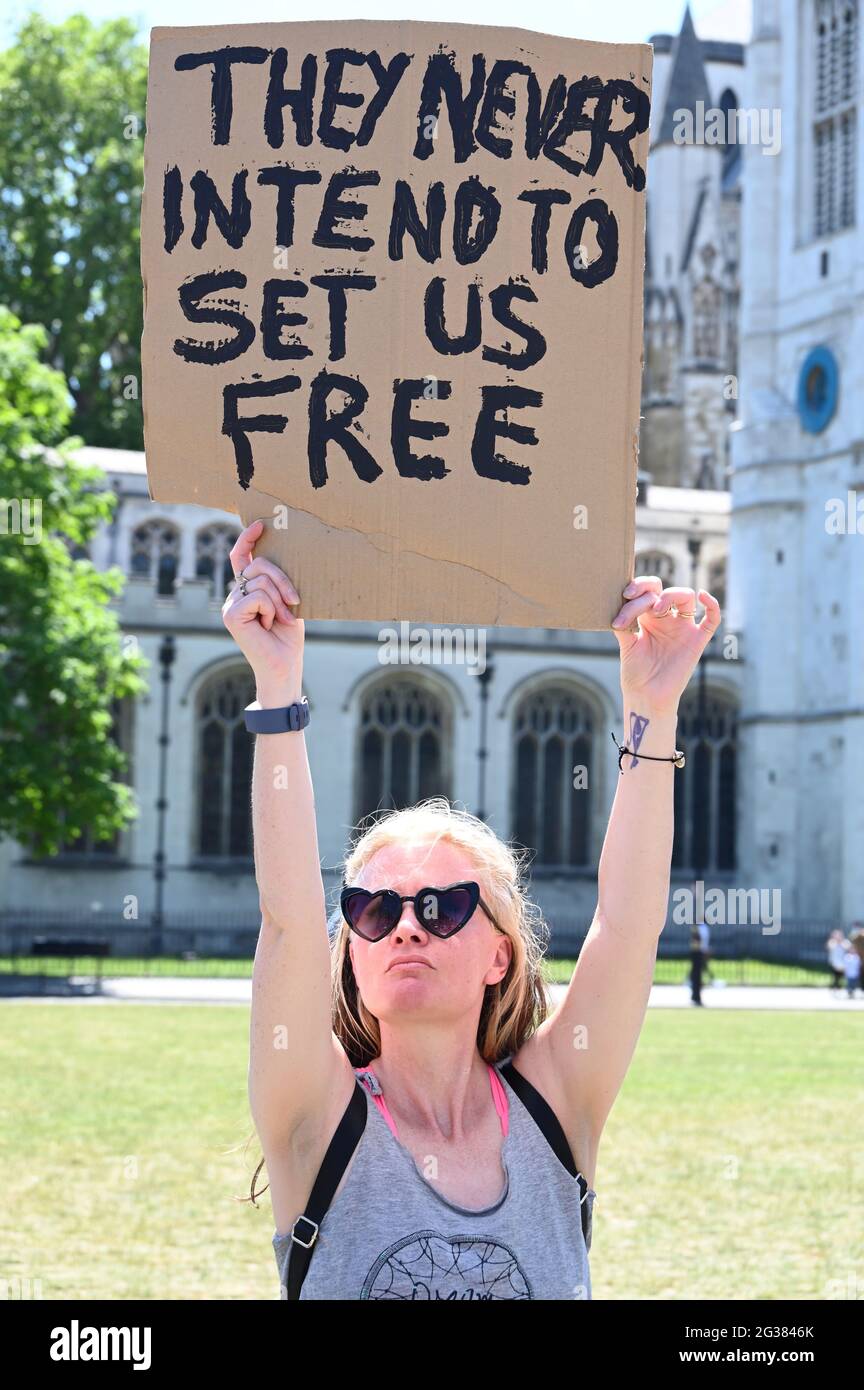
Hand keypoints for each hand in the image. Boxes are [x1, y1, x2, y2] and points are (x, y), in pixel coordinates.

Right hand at [221, 519, 303, 679]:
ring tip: (283, 619)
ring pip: (261, 580)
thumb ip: (278, 583)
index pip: (241, 557)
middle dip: (282, 580)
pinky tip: (270, 625)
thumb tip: (282, 557)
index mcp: (247, 590)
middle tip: (295, 602)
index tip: (261, 525)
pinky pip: (258, 596)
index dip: (247, 539)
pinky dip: (271, 609)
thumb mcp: (287, 602)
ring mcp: (230, 604)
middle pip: (258, 565)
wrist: (284, 666)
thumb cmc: (288, 637)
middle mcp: (235, 594)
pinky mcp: (231, 614)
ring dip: (280, 599)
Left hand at [610, 577, 720, 713]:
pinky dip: (712, 605)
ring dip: (670, 596)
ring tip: (656, 610)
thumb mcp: (626, 644)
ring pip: (686, 597)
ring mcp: (683, 628)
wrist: (646, 696)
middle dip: (650, 589)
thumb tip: (617, 604)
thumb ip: (624, 624)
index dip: (638, 586)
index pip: (648, 591)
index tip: (625, 595)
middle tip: (634, 598)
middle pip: (665, 589)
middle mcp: (667, 619)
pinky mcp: (697, 641)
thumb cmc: (635, 672)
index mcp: (649, 618)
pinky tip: (703, 596)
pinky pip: (712, 620)